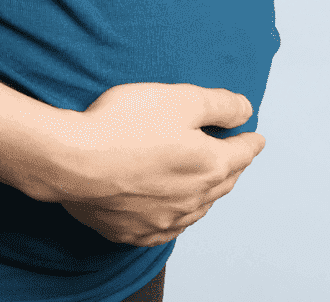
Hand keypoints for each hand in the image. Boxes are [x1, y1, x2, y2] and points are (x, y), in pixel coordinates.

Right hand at [33, 82, 265, 247]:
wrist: (73, 161)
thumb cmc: (124, 125)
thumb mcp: (179, 98)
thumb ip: (218, 105)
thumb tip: (246, 110)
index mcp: (208, 165)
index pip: (241, 153)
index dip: (250, 142)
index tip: (257, 138)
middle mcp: (192, 199)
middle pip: (222, 183)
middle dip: (232, 168)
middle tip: (235, 159)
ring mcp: (163, 220)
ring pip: (197, 208)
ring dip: (207, 194)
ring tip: (208, 184)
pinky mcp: (135, 232)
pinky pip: (167, 228)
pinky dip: (177, 217)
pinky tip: (173, 212)